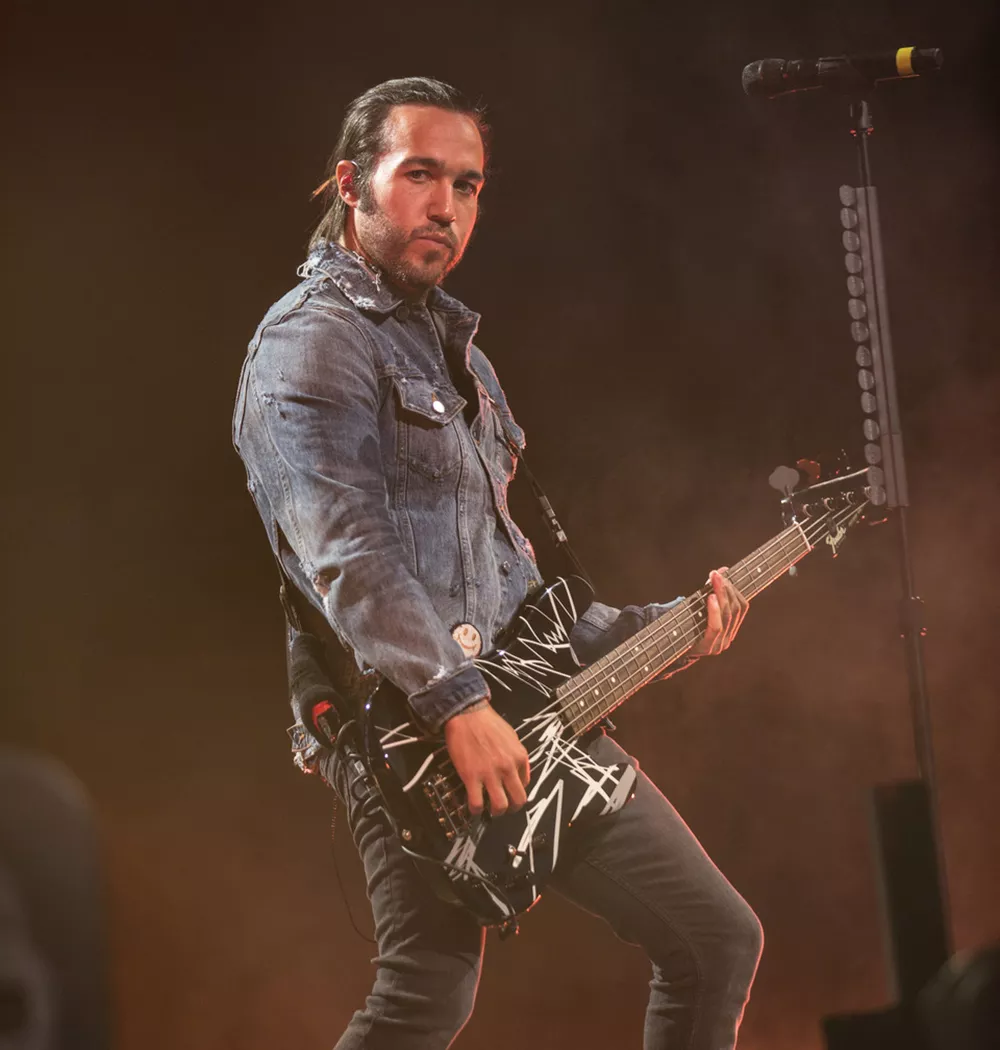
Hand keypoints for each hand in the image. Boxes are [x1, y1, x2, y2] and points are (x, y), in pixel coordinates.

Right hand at [444, 701, 529, 817]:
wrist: (467, 714)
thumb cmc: (487, 722)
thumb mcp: (512, 736)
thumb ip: (518, 755)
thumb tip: (521, 770)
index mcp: (519, 757)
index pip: (526, 783)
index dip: (517, 790)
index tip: (510, 792)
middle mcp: (508, 767)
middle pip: (518, 800)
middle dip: (513, 808)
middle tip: (505, 807)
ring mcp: (490, 774)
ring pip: (500, 806)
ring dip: (496, 812)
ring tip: (490, 810)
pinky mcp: (471, 777)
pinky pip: (476, 803)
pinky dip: (475, 810)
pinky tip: (474, 808)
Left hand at [690, 567, 748, 656]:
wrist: (668, 648)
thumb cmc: (685, 625)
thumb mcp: (699, 607)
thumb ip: (711, 591)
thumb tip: (723, 569)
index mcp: (730, 628)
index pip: (742, 607)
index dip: (735, 589)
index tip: (724, 573)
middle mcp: (728, 638)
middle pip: (735, 609)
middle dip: (726, 589)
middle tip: (716, 574)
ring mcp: (720, 644)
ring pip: (727, 616)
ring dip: (721, 595)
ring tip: (714, 580)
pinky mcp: (708, 647)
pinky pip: (716, 627)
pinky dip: (715, 611)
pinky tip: (710, 597)